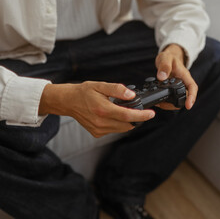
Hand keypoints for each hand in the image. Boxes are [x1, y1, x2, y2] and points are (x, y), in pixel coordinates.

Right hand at [39, 82, 154, 137]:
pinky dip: (118, 124)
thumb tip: (131, 95)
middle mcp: (101, 122)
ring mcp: (99, 129)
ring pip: (121, 129)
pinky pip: (113, 130)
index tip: (151, 113)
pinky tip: (113, 115)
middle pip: (127, 124)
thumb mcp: (100, 85)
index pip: (128, 115)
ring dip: (127, 121)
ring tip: (123, 110)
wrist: (68, 102)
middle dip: (136, 118)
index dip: (142, 115)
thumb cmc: (83, 92)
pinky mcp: (97, 133)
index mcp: (103, 109)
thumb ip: (117, 90)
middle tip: (138, 108)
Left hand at [155, 44, 197, 109]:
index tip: (189, 106)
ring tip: (159, 103)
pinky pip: (172, 98)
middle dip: (176, 104)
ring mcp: (178, 87)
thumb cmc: (168, 57)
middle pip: (186, 97)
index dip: (192, 97)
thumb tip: (162, 77)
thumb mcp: (165, 58)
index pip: (192, 87)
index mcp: (185, 76)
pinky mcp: (172, 90)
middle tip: (164, 105)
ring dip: (169, 104)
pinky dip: (165, 102)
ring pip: (178, 100)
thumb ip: (164, 66)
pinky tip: (158, 101)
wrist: (167, 58)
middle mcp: (183, 83)